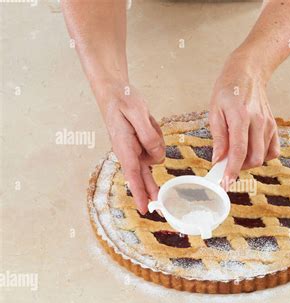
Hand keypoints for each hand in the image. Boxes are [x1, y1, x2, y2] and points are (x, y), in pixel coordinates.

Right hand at [95, 81, 164, 213]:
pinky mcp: (140, 145)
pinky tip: (148, 123)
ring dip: (156, 141)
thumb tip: (157, 156)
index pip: (133, 174)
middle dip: (151, 189)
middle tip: (160, 208)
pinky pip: (155, 147)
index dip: (139, 192)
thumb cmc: (123, 100)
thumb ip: (148, 136)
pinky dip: (156, 136)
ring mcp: (134, 149)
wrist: (115, 92)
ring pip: (155, 156)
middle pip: (143, 176)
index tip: (143, 208)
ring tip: (146, 121)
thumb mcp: (138, 113)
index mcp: (124, 146)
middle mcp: (128, 152)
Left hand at [209, 49, 279, 186]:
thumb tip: (218, 160)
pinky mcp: (274, 126)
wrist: (248, 72)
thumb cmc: (227, 90)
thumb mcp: (215, 111)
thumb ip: (219, 137)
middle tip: (227, 165)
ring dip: (250, 162)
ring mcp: (269, 124)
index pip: (239, 151)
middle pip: (254, 158)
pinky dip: (263, 156)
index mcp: (240, 117)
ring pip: (264, 157)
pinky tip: (252, 150)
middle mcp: (258, 122)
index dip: (232, 170)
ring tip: (238, 155)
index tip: (226, 184)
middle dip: (240, 168)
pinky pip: (273, 151)